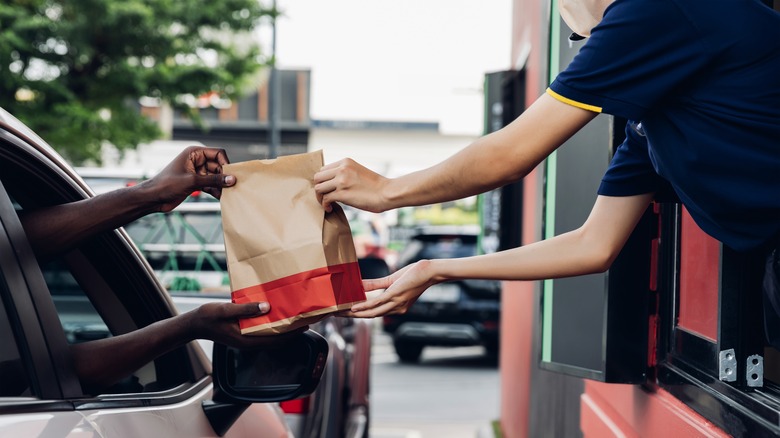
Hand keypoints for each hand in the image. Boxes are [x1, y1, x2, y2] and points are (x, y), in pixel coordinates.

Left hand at [145, 146, 235, 212]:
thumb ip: (214, 180)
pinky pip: (211, 184)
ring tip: (228, 195)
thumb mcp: (192, 181)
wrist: (153, 198)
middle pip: (218, 166)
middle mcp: (197, 160)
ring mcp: (197, 172)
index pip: (218, 153)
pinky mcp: (196, 183)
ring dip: (221, 185)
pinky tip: (221, 198)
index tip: (231, 176)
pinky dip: (216, 191)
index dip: (226, 163)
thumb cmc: (167, 184)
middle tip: (232, 188)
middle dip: (224, 176)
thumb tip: (232, 179)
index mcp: (194, 153)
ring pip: (216, 177)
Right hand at [187, 302, 306, 347]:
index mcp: (246, 340)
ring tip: (294, 318)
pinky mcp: (243, 334)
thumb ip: (246, 309)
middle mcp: (249, 342)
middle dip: (291, 332)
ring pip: (270, 336)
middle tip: (305, 320)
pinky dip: (272, 325)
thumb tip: (267, 307)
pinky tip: (277, 316)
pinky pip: (262, 332)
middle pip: (275, 339)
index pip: (275, 340)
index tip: (304, 326)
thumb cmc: (209, 316)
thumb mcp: (226, 310)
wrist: (194, 323)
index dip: (291, 334)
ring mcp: (246, 339)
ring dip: (282, 329)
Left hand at [313, 158, 389, 212]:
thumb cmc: (376, 186)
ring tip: (327, 203)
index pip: (324, 169)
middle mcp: (342, 169)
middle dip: (319, 188)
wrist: (387, 193)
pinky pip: (325, 199)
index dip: (324, 180)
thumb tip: (333, 183)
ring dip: (320, 197)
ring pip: (318, 188)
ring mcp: (341, 181)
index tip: (328, 188)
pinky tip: (330, 208)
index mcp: (346, 162)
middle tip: (325, 196)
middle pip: (318, 177)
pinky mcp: (342, 193)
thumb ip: (345, 173)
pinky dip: (325, 205)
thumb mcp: (358, 172)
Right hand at [347, 260, 437, 317]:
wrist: (430, 272)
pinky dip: (363, 306)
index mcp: (396, 307)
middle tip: (336, 315)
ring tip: (340, 312)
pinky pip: (376, 303)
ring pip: (371, 312)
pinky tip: (353, 307)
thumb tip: (359, 285)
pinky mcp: (394, 296)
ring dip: (354, 313)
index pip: (374, 313)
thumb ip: (375, 285)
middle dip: (352, 316)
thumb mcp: (392, 281)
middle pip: (369, 316)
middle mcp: (396, 309)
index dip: (358, 314)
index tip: (344, 313)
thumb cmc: (414, 275)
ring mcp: (395, 304)